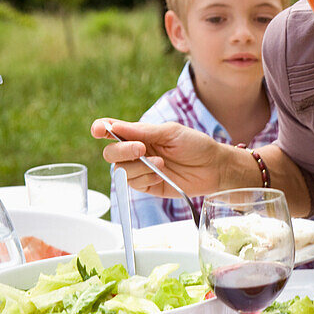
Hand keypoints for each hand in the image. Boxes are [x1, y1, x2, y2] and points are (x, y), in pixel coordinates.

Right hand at [91, 118, 227, 197]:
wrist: (214, 167)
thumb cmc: (195, 145)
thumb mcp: (171, 132)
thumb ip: (143, 131)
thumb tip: (115, 127)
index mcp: (140, 134)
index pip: (113, 131)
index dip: (101, 129)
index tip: (98, 130)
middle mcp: (137, 152)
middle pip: (111, 153)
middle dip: (122, 150)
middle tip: (141, 149)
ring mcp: (141, 170)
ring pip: (120, 171)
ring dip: (138, 167)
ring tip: (160, 163)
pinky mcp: (148, 186)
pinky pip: (134, 184)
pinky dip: (144, 179)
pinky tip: (160, 175)